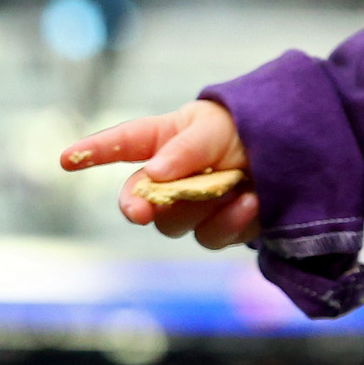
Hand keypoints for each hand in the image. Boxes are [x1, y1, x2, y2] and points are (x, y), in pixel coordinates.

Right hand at [61, 99, 259, 248]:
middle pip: (140, 198)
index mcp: (165, 140)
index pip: (125, 143)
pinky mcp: (218, 227)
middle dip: (136, 205)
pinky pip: (210, 236)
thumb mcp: (219, 127)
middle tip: (142, 210)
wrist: (297, 153)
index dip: (96, 151)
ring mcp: (192, 205)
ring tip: (235, 183)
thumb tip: (153, 172)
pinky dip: (230, 221)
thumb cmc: (249, 128)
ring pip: (173, 222)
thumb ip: (187, 148)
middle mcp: (170, 176)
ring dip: (199, 205)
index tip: (67, 159)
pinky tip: (252, 201)